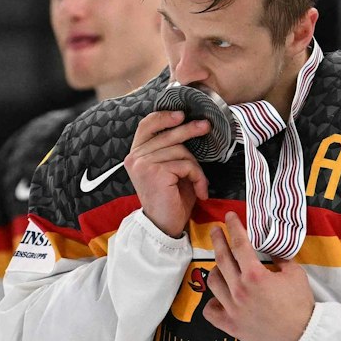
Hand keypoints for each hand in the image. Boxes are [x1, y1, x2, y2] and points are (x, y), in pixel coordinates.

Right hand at [127, 110, 212, 237]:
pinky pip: (186, 165)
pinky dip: (198, 177)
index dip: (163, 116)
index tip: (181, 115)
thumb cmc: (171, 198)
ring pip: (181, 151)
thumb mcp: (171, 168)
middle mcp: (135, 158)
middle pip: (168, 135)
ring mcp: (143, 164)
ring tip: (199, 184)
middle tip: (206, 127)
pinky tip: (199, 191)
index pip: (146, 126)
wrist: (165, 226)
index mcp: (136, 154)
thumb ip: (173, 149)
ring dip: (197, 168)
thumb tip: (191, 126)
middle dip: (190, 130)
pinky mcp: (155, 172)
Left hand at [204, 212, 314, 340]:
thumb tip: (271, 249)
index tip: (229, 217)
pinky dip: (212, 303)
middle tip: (216, 230)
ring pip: (213, 283)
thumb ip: (280, 259)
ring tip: (221, 266)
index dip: (234, 227)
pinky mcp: (230, 325)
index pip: (239, 244)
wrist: (301, 335)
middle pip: (221, 259)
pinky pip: (210, 311)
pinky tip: (219, 298)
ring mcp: (232, 308)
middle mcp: (239, 289)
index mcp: (255, 275)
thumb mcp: (295, 274)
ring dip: (216, 270)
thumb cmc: (300, 304)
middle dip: (218, 240)